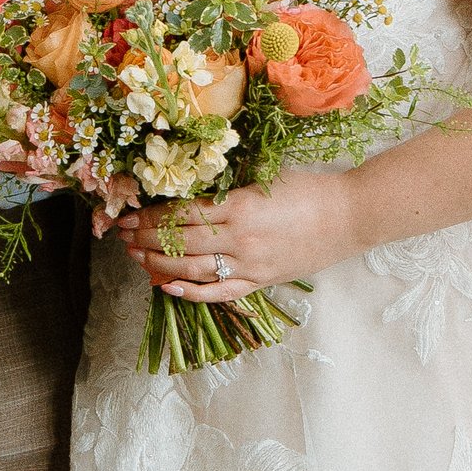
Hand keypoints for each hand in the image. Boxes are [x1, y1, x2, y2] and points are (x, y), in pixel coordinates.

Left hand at [114, 173, 354, 304]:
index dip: (151, 215)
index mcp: (239, 205)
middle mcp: (239, 238)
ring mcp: (250, 264)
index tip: (130, 214)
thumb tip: (189, 190)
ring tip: (135, 257)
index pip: (181, 213)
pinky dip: (192, 293)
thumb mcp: (265, 178)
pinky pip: (220, 292)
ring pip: (193, 269)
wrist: (349, 216)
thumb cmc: (310, 189)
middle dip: (145, 238)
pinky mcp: (261, 281)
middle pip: (180, 241)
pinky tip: (167, 287)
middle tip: (122, 235)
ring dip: (159, 264)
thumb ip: (228, 188)